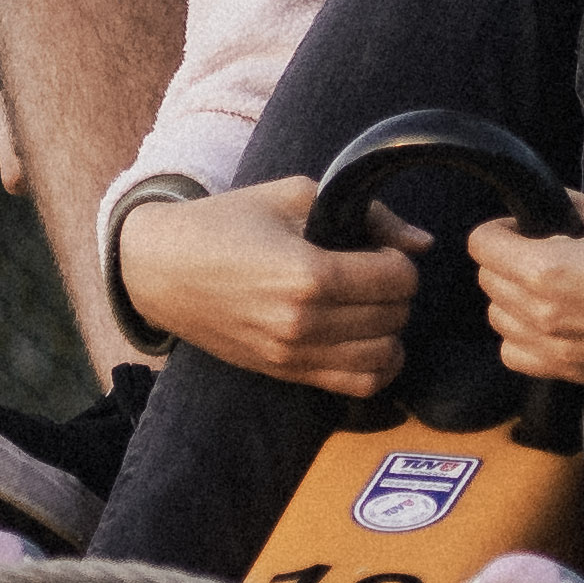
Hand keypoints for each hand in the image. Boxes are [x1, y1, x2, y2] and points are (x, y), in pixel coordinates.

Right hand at [123, 178, 414, 398]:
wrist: (161, 268)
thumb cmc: (226, 222)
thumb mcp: (296, 196)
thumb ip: (370, 215)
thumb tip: (422, 243)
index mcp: (307, 274)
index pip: (397, 279)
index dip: (399, 260)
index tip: (378, 249)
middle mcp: (303, 323)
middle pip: (395, 317)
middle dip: (396, 292)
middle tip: (374, 273)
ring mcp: (293, 355)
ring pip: (385, 357)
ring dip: (389, 330)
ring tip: (369, 306)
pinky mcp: (285, 373)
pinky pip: (358, 386)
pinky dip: (377, 366)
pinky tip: (366, 340)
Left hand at [477, 204, 583, 390]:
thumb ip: (567, 207)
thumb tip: (540, 203)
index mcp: (547, 270)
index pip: (481, 244)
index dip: (501, 228)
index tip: (522, 226)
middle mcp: (542, 315)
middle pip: (487, 281)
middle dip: (506, 260)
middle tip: (541, 250)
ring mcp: (557, 350)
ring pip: (497, 319)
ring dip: (512, 298)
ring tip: (548, 286)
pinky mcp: (574, 373)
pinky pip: (516, 355)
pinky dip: (522, 337)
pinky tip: (551, 320)